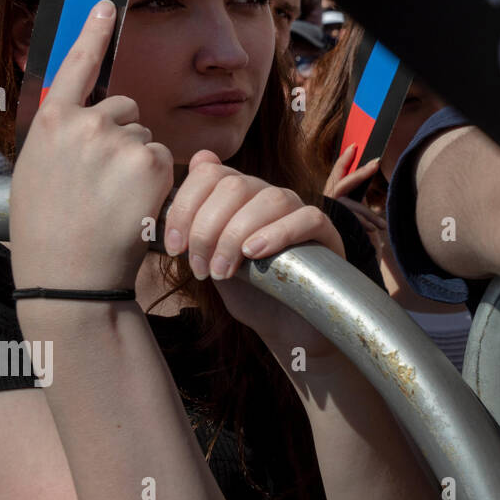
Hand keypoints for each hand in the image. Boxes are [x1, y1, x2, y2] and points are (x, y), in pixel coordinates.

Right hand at [10, 0, 173, 289]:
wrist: (71, 272)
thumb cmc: (51, 229)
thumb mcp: (40, 171)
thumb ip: (64, 138)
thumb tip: (87, 118)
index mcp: (51, 124)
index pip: (74, 67)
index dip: (93, 34)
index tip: (106, 5)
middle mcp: (83, 124)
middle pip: (126, 110)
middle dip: (124, 138)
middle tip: (102, 184)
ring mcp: (118, 140)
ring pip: (146, 138)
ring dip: (140, 163)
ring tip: (114, 200)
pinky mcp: (149, 162)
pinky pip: (165, 160)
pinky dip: (158, 182)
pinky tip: (134, 206)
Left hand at [164, 151, 346, 351]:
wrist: (284, 327)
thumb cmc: (247, 292)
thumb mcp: (210, 260)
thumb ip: (194, 228)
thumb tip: (173, 193)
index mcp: (238, 195)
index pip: (210, 172)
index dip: (186, 206)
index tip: (176, 248)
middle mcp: (268, 195)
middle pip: (234, 185)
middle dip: (207, 229)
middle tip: (200, 268)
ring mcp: (299, 210)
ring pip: (270, 199)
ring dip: (236, 236)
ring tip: (224, 272)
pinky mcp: (326, 233)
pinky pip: (307, 218)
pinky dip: (279, 233)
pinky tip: (256, 253)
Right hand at [323, 142, 386, 251]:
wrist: (335, 248)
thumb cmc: (347, 224)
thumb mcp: (354, 206)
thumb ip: (358, 194)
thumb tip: (373, 170)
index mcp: (333, 191)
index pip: (338, 172)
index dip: (345, 159)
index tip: (355, 145)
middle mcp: (328, 198)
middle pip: (343, 182)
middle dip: (360, 173)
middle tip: (376, 163)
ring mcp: (329, 210)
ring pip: (350, 205)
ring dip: (367, 213)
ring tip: (382, 224)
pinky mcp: (332, 222)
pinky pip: (350, 220)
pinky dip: (363, 223)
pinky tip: (374, 230)